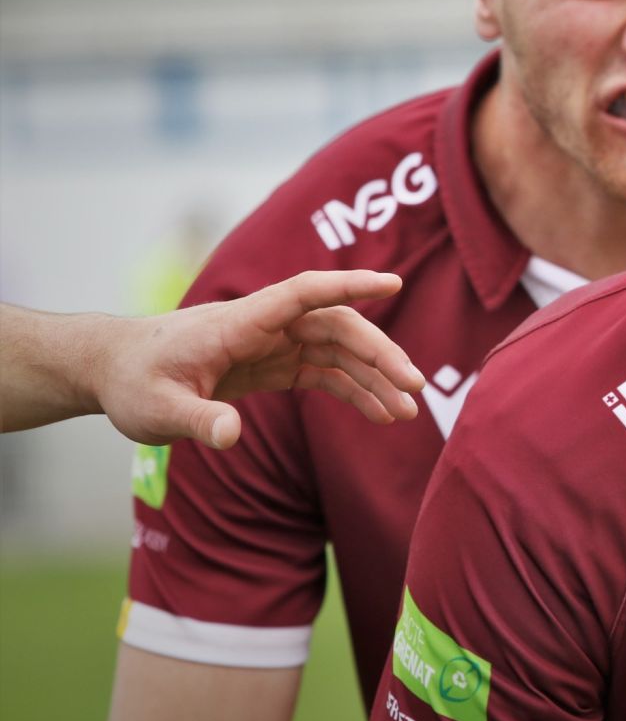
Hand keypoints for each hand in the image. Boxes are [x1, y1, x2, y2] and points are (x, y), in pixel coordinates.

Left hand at [93, 270, 424, 448]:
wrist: (116, 372)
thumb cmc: (133, 383)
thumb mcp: (157, 409)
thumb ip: (198, 420)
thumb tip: (232, 437)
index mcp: (240, 322)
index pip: (304, 293)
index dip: (348, 286)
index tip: (392, 284)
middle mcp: (266, 326)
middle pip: (337, 327)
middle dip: (380, 355)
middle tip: (415, 389)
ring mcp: (274, 344)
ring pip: (339, 350)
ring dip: (375, 377)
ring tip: (408, 412)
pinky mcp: (275, 365)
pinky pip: (326, 373)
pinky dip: (355, 391)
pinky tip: (381, 413)